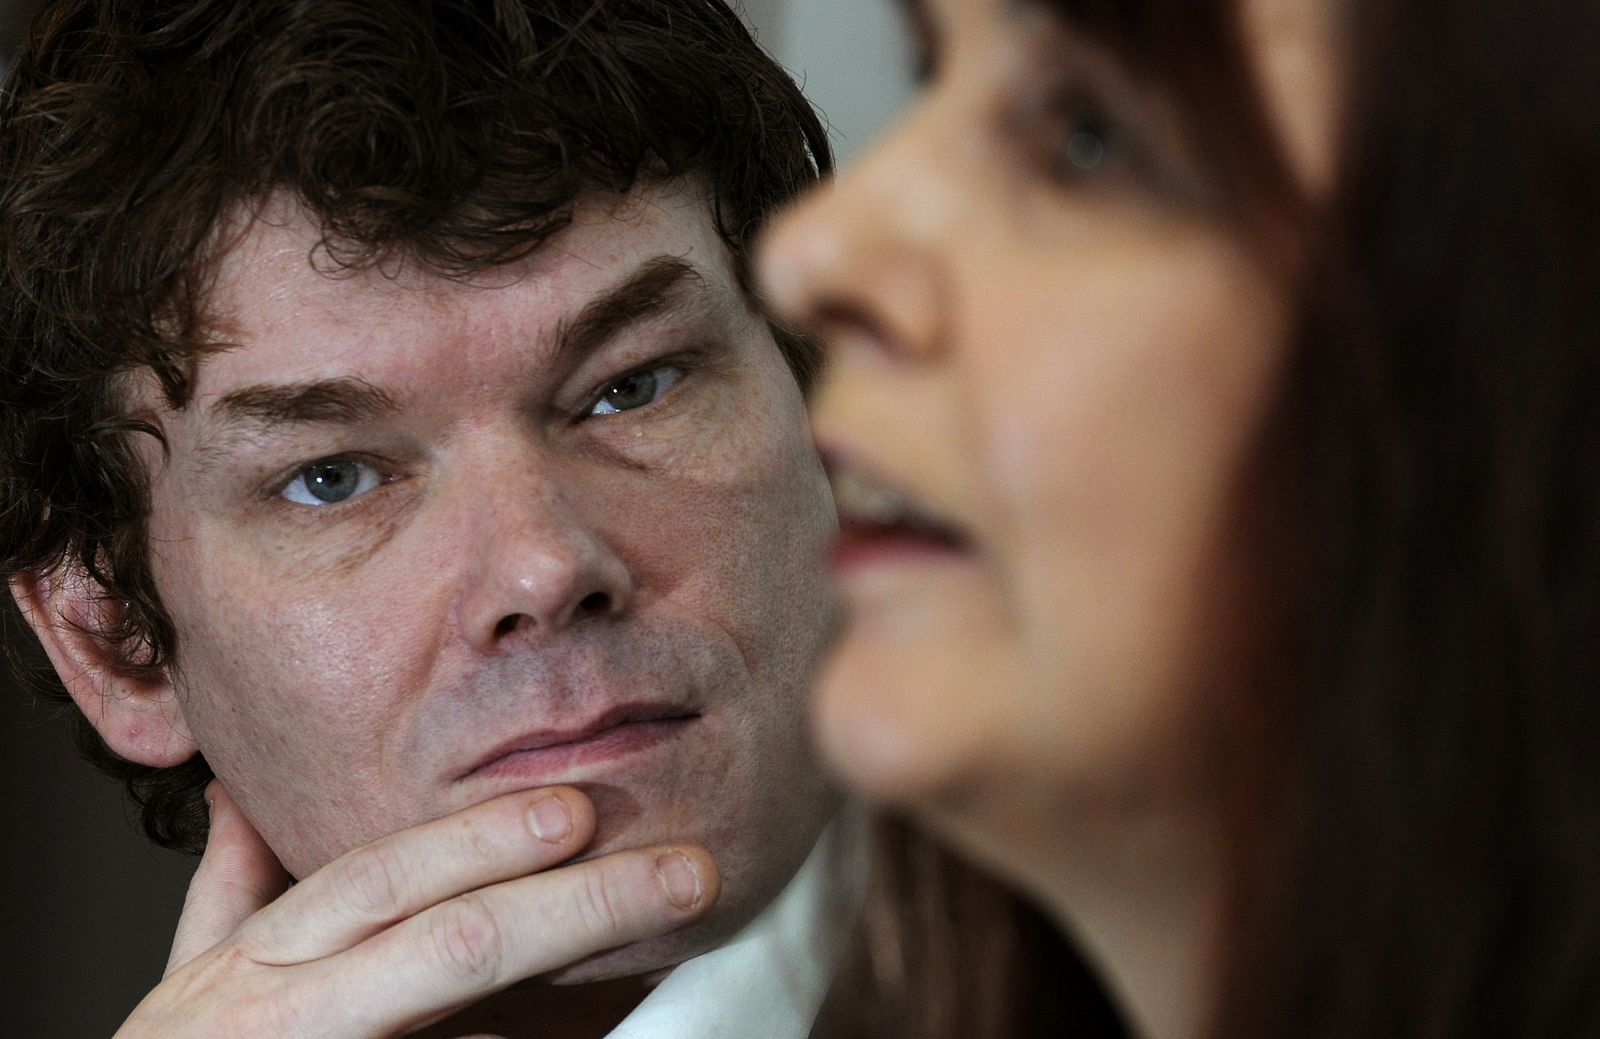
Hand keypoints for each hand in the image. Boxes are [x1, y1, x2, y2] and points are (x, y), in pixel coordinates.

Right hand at [115, 783, 716, 1037]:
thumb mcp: (188, 983)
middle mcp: (287, 1009)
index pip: (384, 879)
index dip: (481, 842)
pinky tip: (604, 1035)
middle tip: (686, 873)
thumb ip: (230, 895)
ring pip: (452, 988)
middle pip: (450, 942)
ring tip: (669, 931)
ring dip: (574, 961)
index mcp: (260, 960)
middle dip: (575, 903)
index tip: (579, 810)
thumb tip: (238, 799)